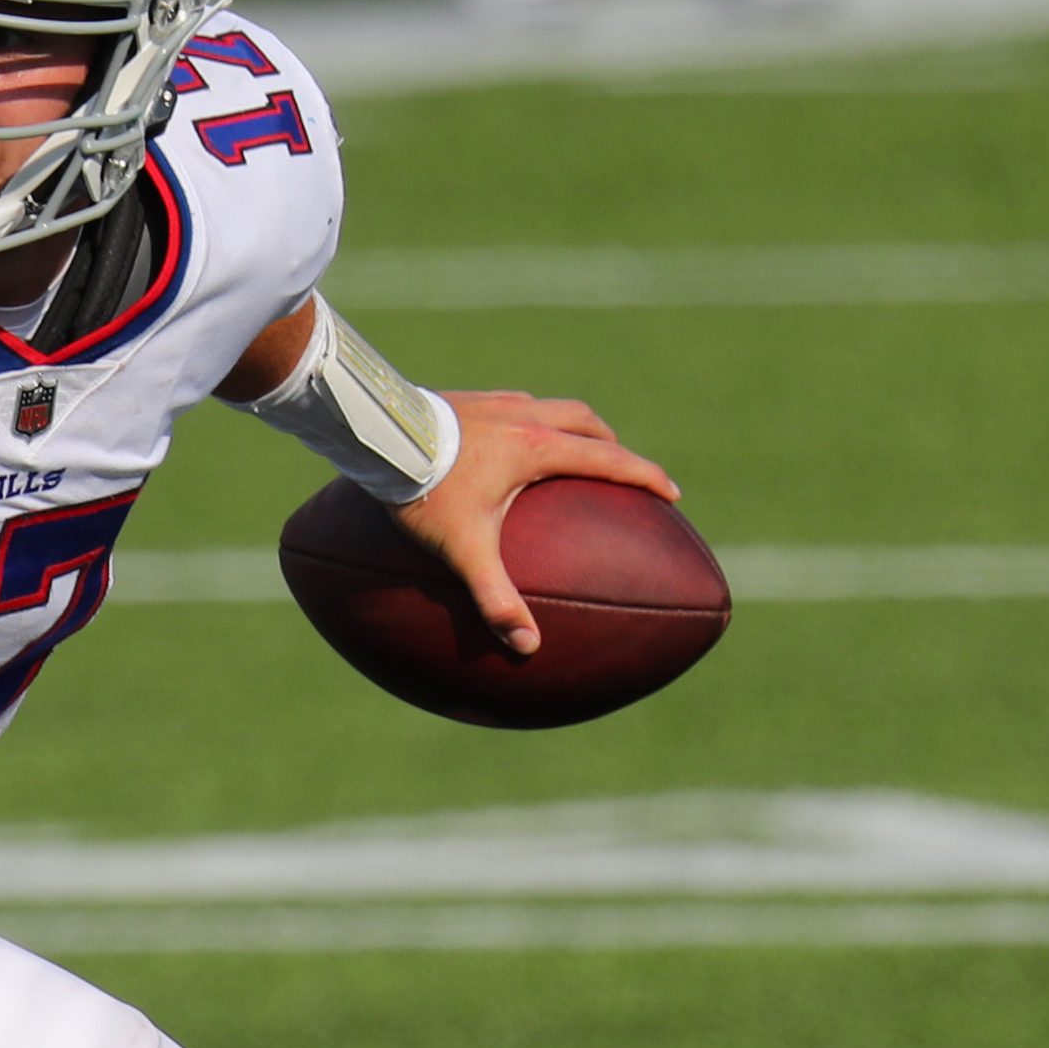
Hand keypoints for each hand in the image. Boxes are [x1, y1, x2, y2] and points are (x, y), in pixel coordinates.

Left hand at [390, 390, 681, 653]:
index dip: (645, 476)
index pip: (609, 459)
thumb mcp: (464, 551)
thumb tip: (528, 647)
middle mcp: (525, 416)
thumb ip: (497, 599)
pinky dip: (527, 422)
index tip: (671, 492)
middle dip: (611, 443)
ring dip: (569, 427)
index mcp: (538, 447)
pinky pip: (512, 406)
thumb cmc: (425, 492)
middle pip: (586, 421)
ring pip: (550, 407)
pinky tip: (506, 442)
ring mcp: (495, 403)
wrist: (377, 436)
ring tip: (570, 451)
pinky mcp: (467, 399)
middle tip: (622, 466)